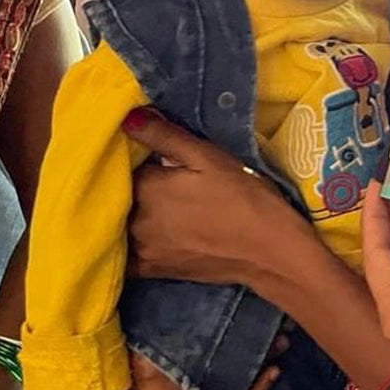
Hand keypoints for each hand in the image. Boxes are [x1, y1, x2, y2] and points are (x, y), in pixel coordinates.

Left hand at [124, 109, 314, 290]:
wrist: (269, 250)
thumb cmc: (243, 197)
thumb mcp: (209, 157)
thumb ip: (164, 137)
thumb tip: (127, 119)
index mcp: (146, 187)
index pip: (125, 166)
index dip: (139, 159)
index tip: (156, 158)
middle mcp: (134, 219)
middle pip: (121, 196)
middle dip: (133, 187)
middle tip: (163, 182)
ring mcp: (140, 249)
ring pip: (121, 223)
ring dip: (130, 214)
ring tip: (161, 208)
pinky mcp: (150, 270)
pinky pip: (124, 255)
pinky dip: (128, 244)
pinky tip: (149, 236)